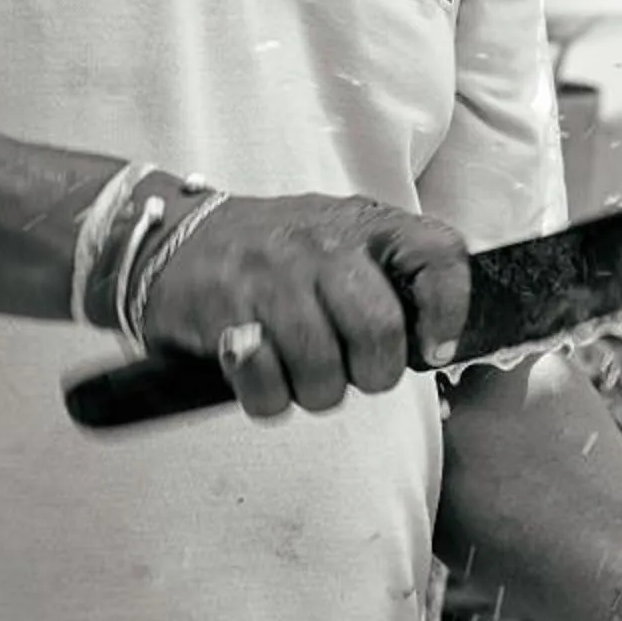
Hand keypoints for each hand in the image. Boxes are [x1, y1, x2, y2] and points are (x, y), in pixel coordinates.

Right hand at [139, 190, 470, 419]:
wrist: (172, 238)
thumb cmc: (273, 253)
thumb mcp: (341, 239)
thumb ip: (391, 278)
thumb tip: (436, 343)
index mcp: (364, 224)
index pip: (437, 255)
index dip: (448, 312)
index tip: (435, 348)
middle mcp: (322, 244)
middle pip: (378, 331)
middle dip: (373, 373)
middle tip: (355, 371)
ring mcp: (272, 276)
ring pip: (322, 370)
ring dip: (316, 390)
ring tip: (301, 370)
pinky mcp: (226, 313)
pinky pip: (267, 387)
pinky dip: (268, 396)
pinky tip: (262, 372)